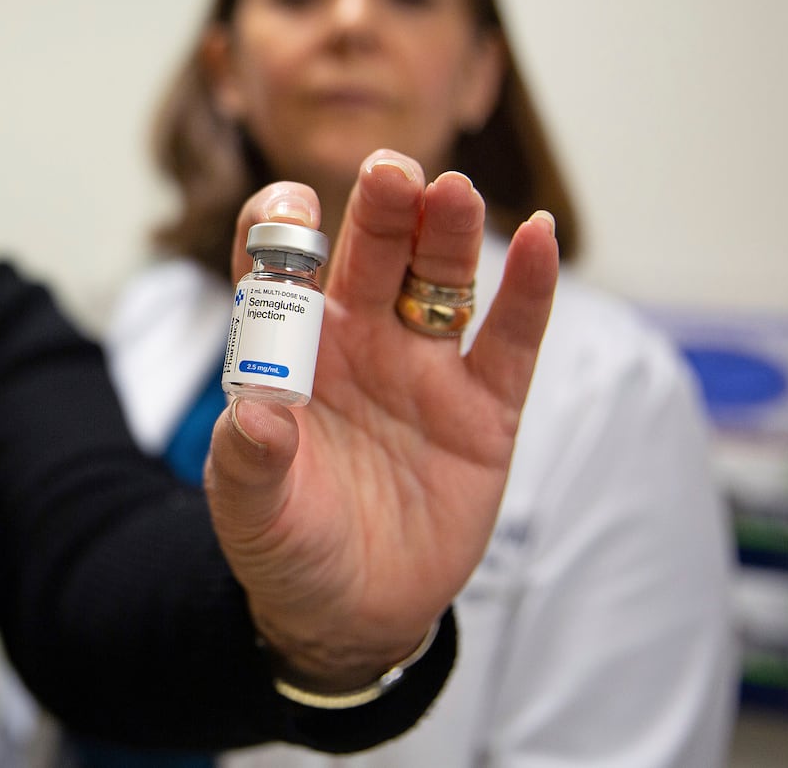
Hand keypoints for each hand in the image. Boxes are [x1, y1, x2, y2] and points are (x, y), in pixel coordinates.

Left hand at [204, 149, 558, 690]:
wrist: (353, 615)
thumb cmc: (288, 545)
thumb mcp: (253, 511)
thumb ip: (249, 460)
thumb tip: (254, 416)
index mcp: (290, 351)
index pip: (279, 269)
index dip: (280, 230)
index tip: (289, 209)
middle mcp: (358, 342)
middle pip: (371, 256)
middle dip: (381, 211)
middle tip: (393, 171)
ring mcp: (423, 370)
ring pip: (440, 282)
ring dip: (447, 234)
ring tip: (452, 192)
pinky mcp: (483, 410)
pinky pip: (509, 340)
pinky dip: (528, 290)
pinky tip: (538, 237)